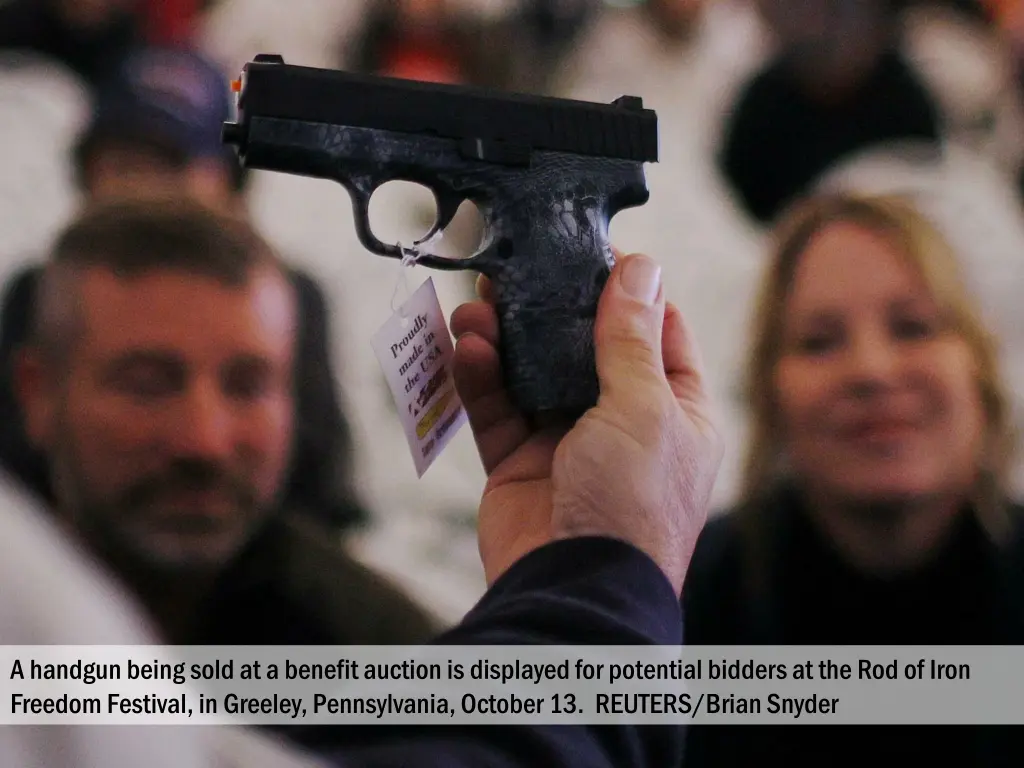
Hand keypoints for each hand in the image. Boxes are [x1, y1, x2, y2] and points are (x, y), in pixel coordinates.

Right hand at [451, 253, 721, 593]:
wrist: (577, 590)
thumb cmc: (632, 505)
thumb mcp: (644, 408)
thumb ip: (630, 338)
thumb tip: (641, 268)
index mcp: (676, 411)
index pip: (656, 333)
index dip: (626, 291)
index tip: (588, 253)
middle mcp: (625, 423)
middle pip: (584, 348)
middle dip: (551, 309)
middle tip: (518, 269)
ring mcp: (569, 444)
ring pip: (532, 374)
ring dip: (505, 337)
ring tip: (479, 302)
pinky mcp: (520, 463)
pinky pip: (497, 409)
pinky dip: (480, 378)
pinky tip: (467, 346)